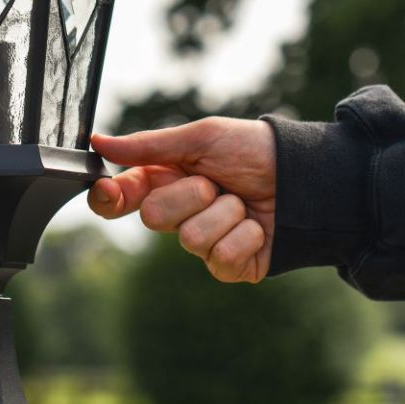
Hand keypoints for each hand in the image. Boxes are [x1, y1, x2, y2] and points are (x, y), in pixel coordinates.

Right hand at [87, 117, 276, 283]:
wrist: (306, 176)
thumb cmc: (253, 150)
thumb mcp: (201, 137)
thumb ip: (148, 145)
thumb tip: (99, 141)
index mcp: (164, 180)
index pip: (121, 196)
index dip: (110, 197)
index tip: (110, 191)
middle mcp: (179, 213)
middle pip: (154, 217)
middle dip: (189, 195)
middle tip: (215, 182)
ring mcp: (204, 242)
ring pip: (191, 239)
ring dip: (225, 214)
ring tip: (244, 201)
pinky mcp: (230, 266)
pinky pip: (221, 259)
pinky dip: (244, 236)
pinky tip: (257, 226)